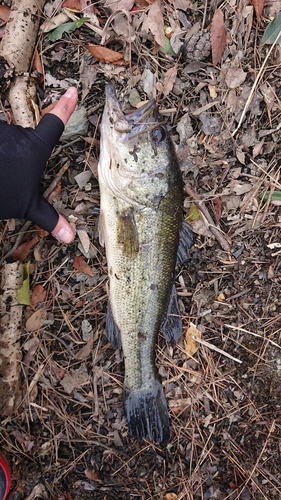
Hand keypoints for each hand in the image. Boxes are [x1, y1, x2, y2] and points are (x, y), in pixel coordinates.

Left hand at [0, 87, 77, 242]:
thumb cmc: (1, 196)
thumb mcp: (27, 208)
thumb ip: (49, 218)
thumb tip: (70, 237)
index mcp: (35, 148)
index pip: (55, 124)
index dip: (65, 107)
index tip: (72, 91)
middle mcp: (18, 133)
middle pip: (19, 136)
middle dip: (13, 152)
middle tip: (7, 173)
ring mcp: (0, 129)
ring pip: (2, 137)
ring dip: (0, 151)